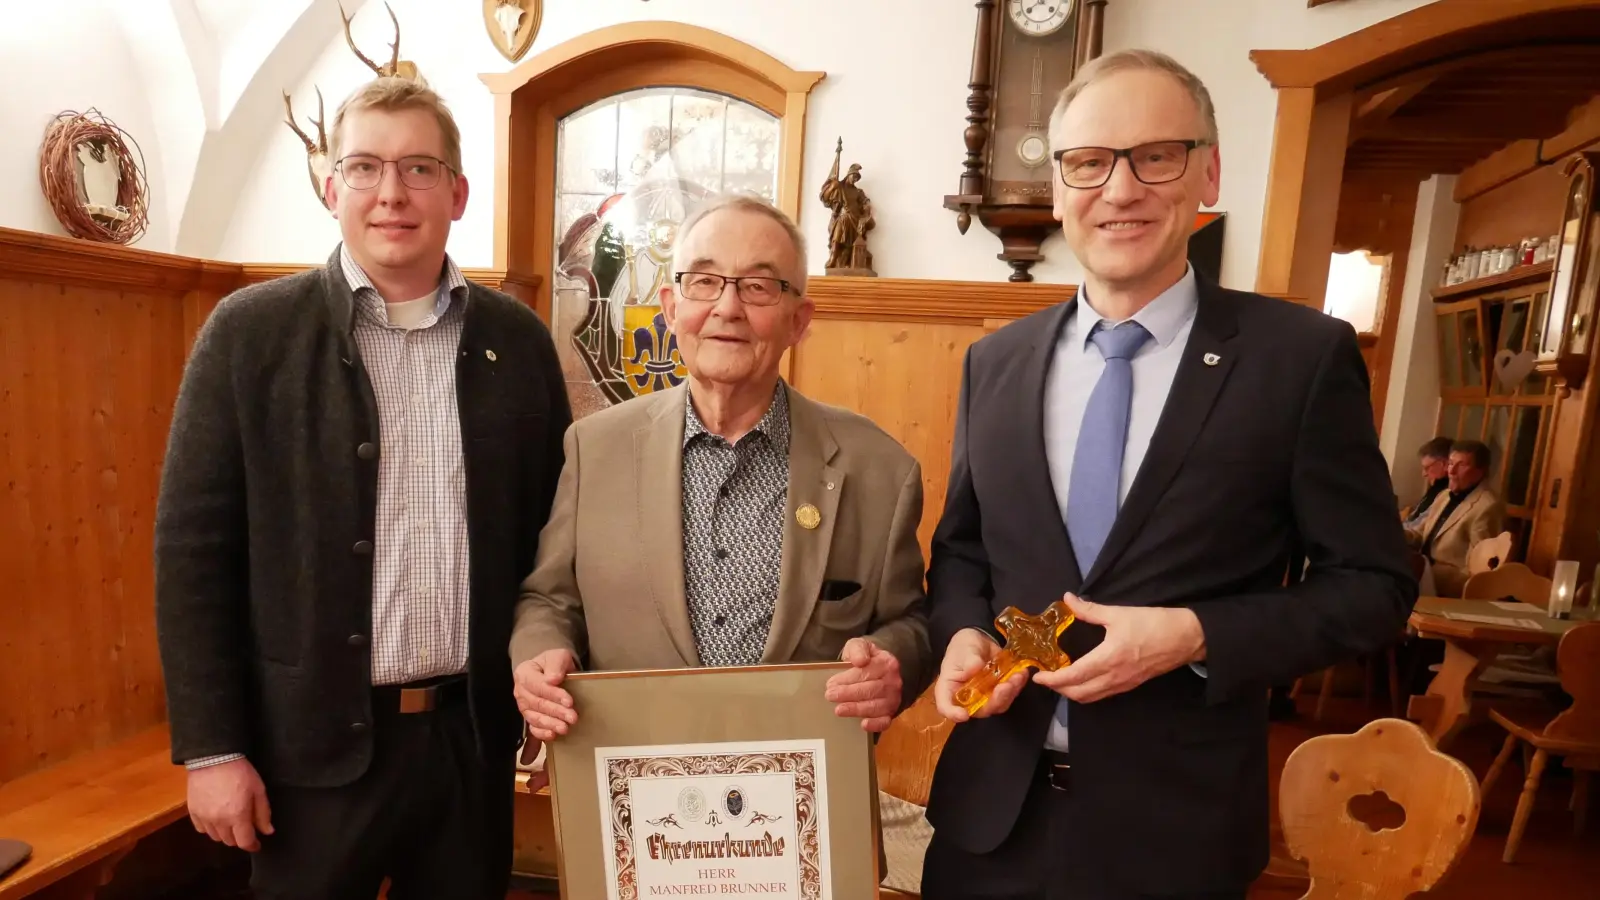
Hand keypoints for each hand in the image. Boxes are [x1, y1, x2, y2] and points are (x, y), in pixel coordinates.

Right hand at [187, 758, 272, 851]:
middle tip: (245, 829)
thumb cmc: (240, 772)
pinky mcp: (193, 812)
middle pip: (230, 842)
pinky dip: (210, 828)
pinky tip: (216, 818)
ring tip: (231, 823)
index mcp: (237, 816)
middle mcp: (219, 821)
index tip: (257, 845)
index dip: (252, 846)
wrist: (213, 758)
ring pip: (215, 837)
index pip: (244, 842)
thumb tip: (267, 831)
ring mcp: (204, 818)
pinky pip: (201, 829)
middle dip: (240, 838)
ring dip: (225, 834)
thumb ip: (263, 813)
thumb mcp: (258, 789)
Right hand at [514, 649, 579, 741]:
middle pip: (537, 703)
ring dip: (550, 724)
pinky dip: (541, 734)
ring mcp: (523, 706)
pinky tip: (552, 735)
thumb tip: (553, 679)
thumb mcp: (558, 656)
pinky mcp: (529, 717)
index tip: (569, 701)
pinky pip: (532, 728)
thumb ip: (556, 664)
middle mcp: (520, 691)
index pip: (538, 685)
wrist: (551, 671)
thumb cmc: (554, 664)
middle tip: (573, 717)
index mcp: (524, 673)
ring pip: (534, 717)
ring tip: (565, 728)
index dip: (554, 694)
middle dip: (556, 712)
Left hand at [824, 638, 902, 732]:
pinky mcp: (890, 713)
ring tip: (839, 710)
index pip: (866, 673)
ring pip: (876, 707)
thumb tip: (860, 661)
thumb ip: (858, 649)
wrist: (880, 670)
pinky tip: (863, 724)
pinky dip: (875, 724)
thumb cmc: (866, 659)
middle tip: (830, 696)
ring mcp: (893, 699)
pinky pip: (885, 721)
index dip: (848, 679)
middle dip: (848, 694)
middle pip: (870, 690)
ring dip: (856, 709)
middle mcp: (893, 682)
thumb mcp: (859, 646)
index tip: (831, 684)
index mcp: (887, 663)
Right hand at [932, 628, 1026, 722]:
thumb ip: (969, 660)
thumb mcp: (963, 649)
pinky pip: (1010, 694)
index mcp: (950, 689)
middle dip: (995, 701)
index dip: (953, 713)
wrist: (979, 639)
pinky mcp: (999, 692)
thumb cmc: (963, 646)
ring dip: (1010, 693)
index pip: (946, 706)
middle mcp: (968, 698)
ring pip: (998, 704)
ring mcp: (985, 697)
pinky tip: (1022, 673)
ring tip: (1017, 676)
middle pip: (979, 710)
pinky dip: (1017, 685)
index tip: (964, 715)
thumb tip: (974, 669)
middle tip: (1005, 686)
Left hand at [1032, 593, 1204, 703]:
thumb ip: (1090, 609)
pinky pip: (1103, 694)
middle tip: (1046, 676)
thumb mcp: (1119, 613)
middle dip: (1058, 689)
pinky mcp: (1131, 685)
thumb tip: (1067, 599)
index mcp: (1108, 659)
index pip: (1073, 677)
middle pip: (1079, 694)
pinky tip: (1083, 678)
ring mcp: (1123, 684)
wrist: (1187, 638)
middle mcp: (1114, 677)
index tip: (1038, 675)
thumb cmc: (1153, 624)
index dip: (1052, 679)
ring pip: (1091, 697)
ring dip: (1072, 692)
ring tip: (1060, 678)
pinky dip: (1087, 691)